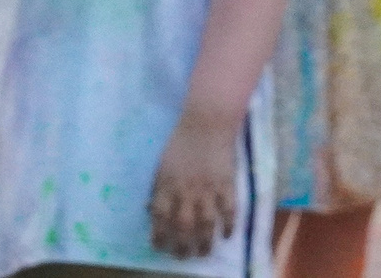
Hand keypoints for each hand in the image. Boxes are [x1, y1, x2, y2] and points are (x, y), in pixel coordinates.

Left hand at [148, 110, 240, 258]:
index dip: (159, 235)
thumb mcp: (162, 164)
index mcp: (166, 185)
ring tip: (203, 253)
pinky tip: (227, 235)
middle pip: (183, 227)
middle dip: (182, 246)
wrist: (206, 123)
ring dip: (204, 243)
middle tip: (183, 256)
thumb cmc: (181, 142)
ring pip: (206, 225)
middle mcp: (186, 191)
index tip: (160, 246)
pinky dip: (228, 226)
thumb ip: (157, 188)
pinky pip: (229, 211)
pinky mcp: (227, 185)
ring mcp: (207, 190)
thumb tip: (151, 209)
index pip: (160, 218)